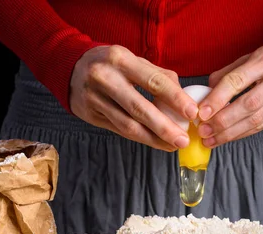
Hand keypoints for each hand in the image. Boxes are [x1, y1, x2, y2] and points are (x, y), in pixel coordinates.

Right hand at [69, 45, 197, 150]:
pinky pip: (119, 130)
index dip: (174, 99)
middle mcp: (105, 78)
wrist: (70, 67)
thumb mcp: (132, 60)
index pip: (153, 81)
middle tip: (183, 139)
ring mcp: (95, 98)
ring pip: (128, 125)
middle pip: (140, 108)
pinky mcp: (90, 115)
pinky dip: (140, 137)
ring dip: (153, 138)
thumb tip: (183, 97)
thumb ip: (157, 75)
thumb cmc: (110, 64)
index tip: (192, 113)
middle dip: (164, 127)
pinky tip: (155, 141)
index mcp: (121, 59)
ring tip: (172, 145)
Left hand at [197, 44, 262, 147]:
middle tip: (204, 130)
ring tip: (211, 139)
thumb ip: (230, 72)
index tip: (202, 112)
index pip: (238, 80)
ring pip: (255, 120)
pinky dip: (242, 134)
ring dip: (230, 133)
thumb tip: (206, 91)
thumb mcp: (254, 56)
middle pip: (248, 105)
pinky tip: (227, 138)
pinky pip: (262, 126)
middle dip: (223, 120)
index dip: (218, 98)